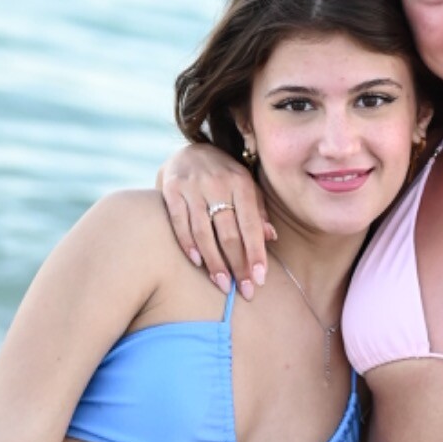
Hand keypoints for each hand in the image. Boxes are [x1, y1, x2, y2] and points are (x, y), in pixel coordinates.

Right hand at [156, 145, 275, 294]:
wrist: (190, 150)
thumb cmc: (225, 176)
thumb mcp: (246, 186)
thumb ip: (258, 211)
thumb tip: (271, 238)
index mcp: (241, 182)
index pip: (251, 225)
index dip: (255, 254)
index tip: (259, 279)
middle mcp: (218, 183)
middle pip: (229, 233)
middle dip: (237, 265)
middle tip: (243, 291)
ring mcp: (193, 186)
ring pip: (204, 232)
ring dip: (214, 262)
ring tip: (222, 284)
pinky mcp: (171, 189)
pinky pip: (180, 222)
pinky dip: (188, 244)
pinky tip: (197, 263)